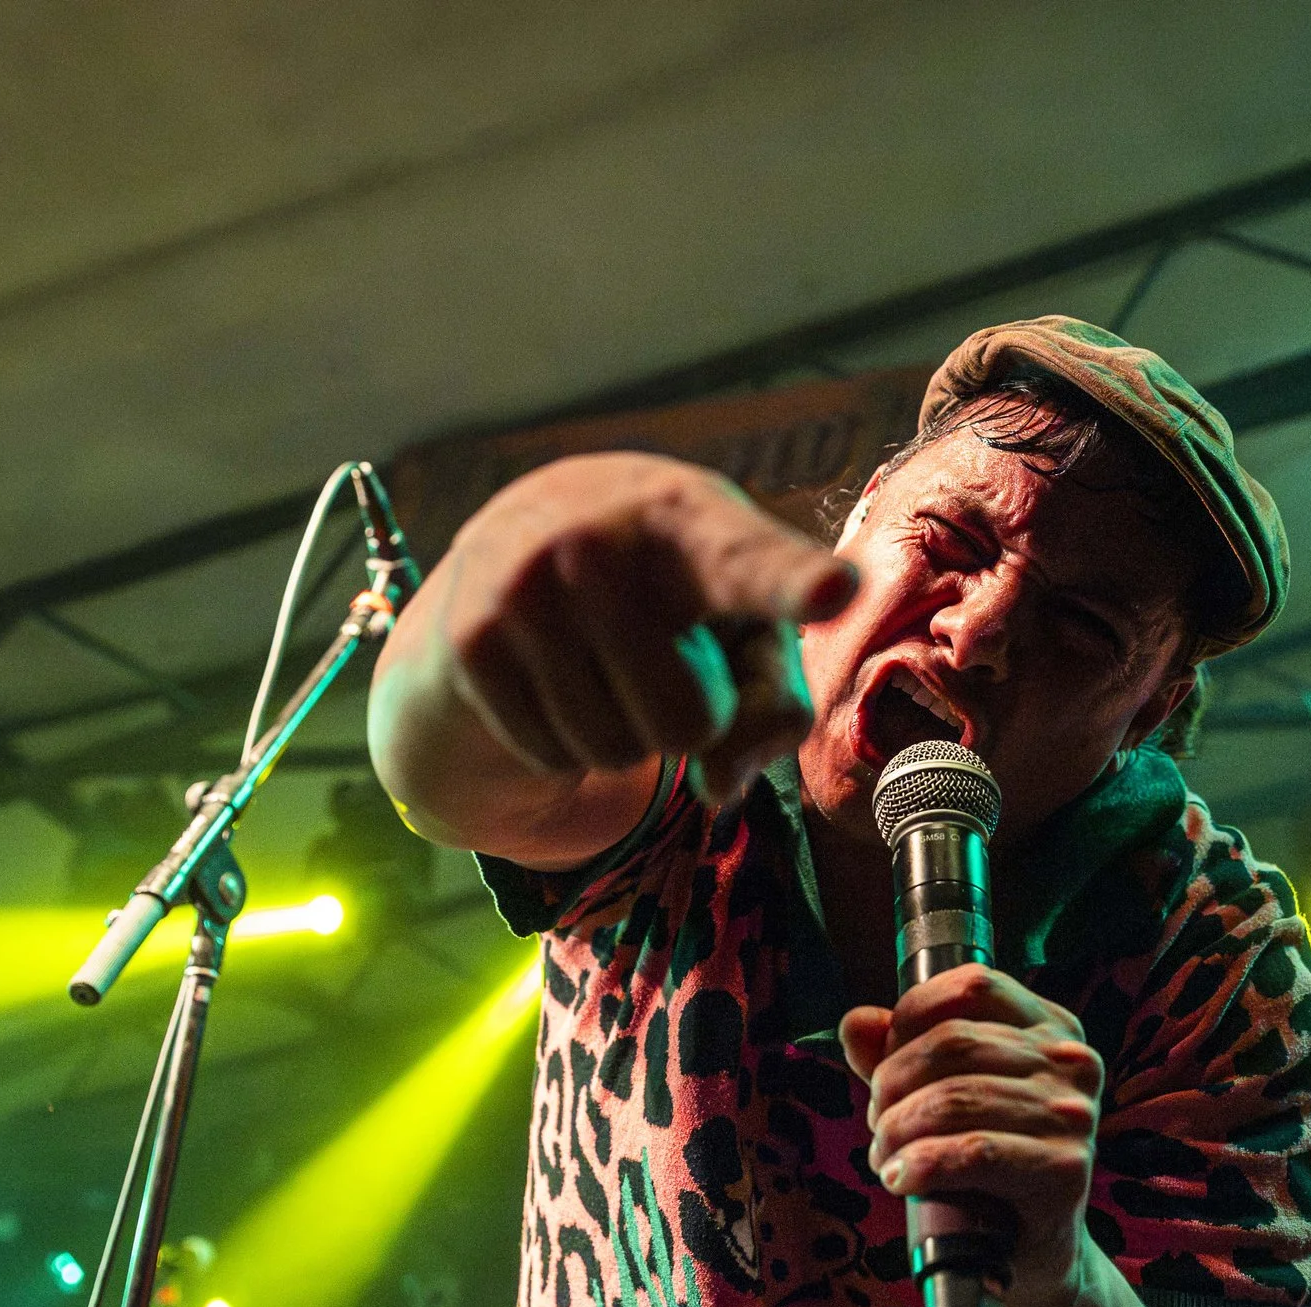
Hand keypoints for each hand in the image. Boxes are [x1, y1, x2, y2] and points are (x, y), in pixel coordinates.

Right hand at [434, 452, 856, 803]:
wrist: (516, 541)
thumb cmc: (672, 592)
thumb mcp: (745, 628)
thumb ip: (772, 705)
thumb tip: (716, 783)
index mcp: (695, 519)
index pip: (752, 564)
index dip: (795, 583)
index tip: (838, 590)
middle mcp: (603, 541)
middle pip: (692, 725)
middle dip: (689, 720)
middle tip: (661, 657)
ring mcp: (526, 587)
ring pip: (618, 753)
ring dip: (623, 734)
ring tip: (604, 658)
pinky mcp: (472, 642)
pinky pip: (554, 757)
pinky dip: (565, 740)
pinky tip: (555, 674)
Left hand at [843, 963, 1104, 1305]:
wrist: (1035, 1253)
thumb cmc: (987, 1167)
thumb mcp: (944, 1098)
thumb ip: (900, 1055)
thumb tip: (856, 1024)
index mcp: (1051, 1029)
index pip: (973, 987)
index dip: (910, 1019)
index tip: (884, 1064)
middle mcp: (1072, 1064)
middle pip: (952, 1045)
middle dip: (892, 1085)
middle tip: (879, 1125)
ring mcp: (1074, 1117)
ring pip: (953, 1100)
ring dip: (897, 1132)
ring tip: (887, 1158)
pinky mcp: (1066, 1172)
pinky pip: (973, 1152)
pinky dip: (922, 1165)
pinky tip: (901, 1179)